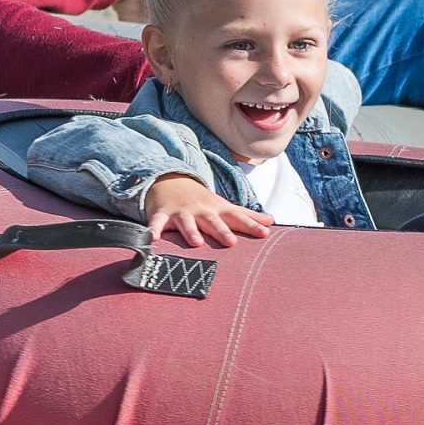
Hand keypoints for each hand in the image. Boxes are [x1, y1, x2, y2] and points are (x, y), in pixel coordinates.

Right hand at [144, 174, 272, 248]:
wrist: (171, 181)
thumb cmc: (202, 201)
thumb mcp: (224, 206)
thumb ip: (246, 216)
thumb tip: (271, 221)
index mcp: (217, 210)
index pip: (237, 218)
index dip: (251, 225)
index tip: (265, 234)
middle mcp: (201, 211)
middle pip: (213, 221)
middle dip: (222, 230)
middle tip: (231, 242)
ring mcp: (181, 212)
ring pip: (186, 222)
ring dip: (191, 231)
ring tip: (196, 243)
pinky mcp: (162, 214)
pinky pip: (157, 222)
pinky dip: (153, 230)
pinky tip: (152, 240)